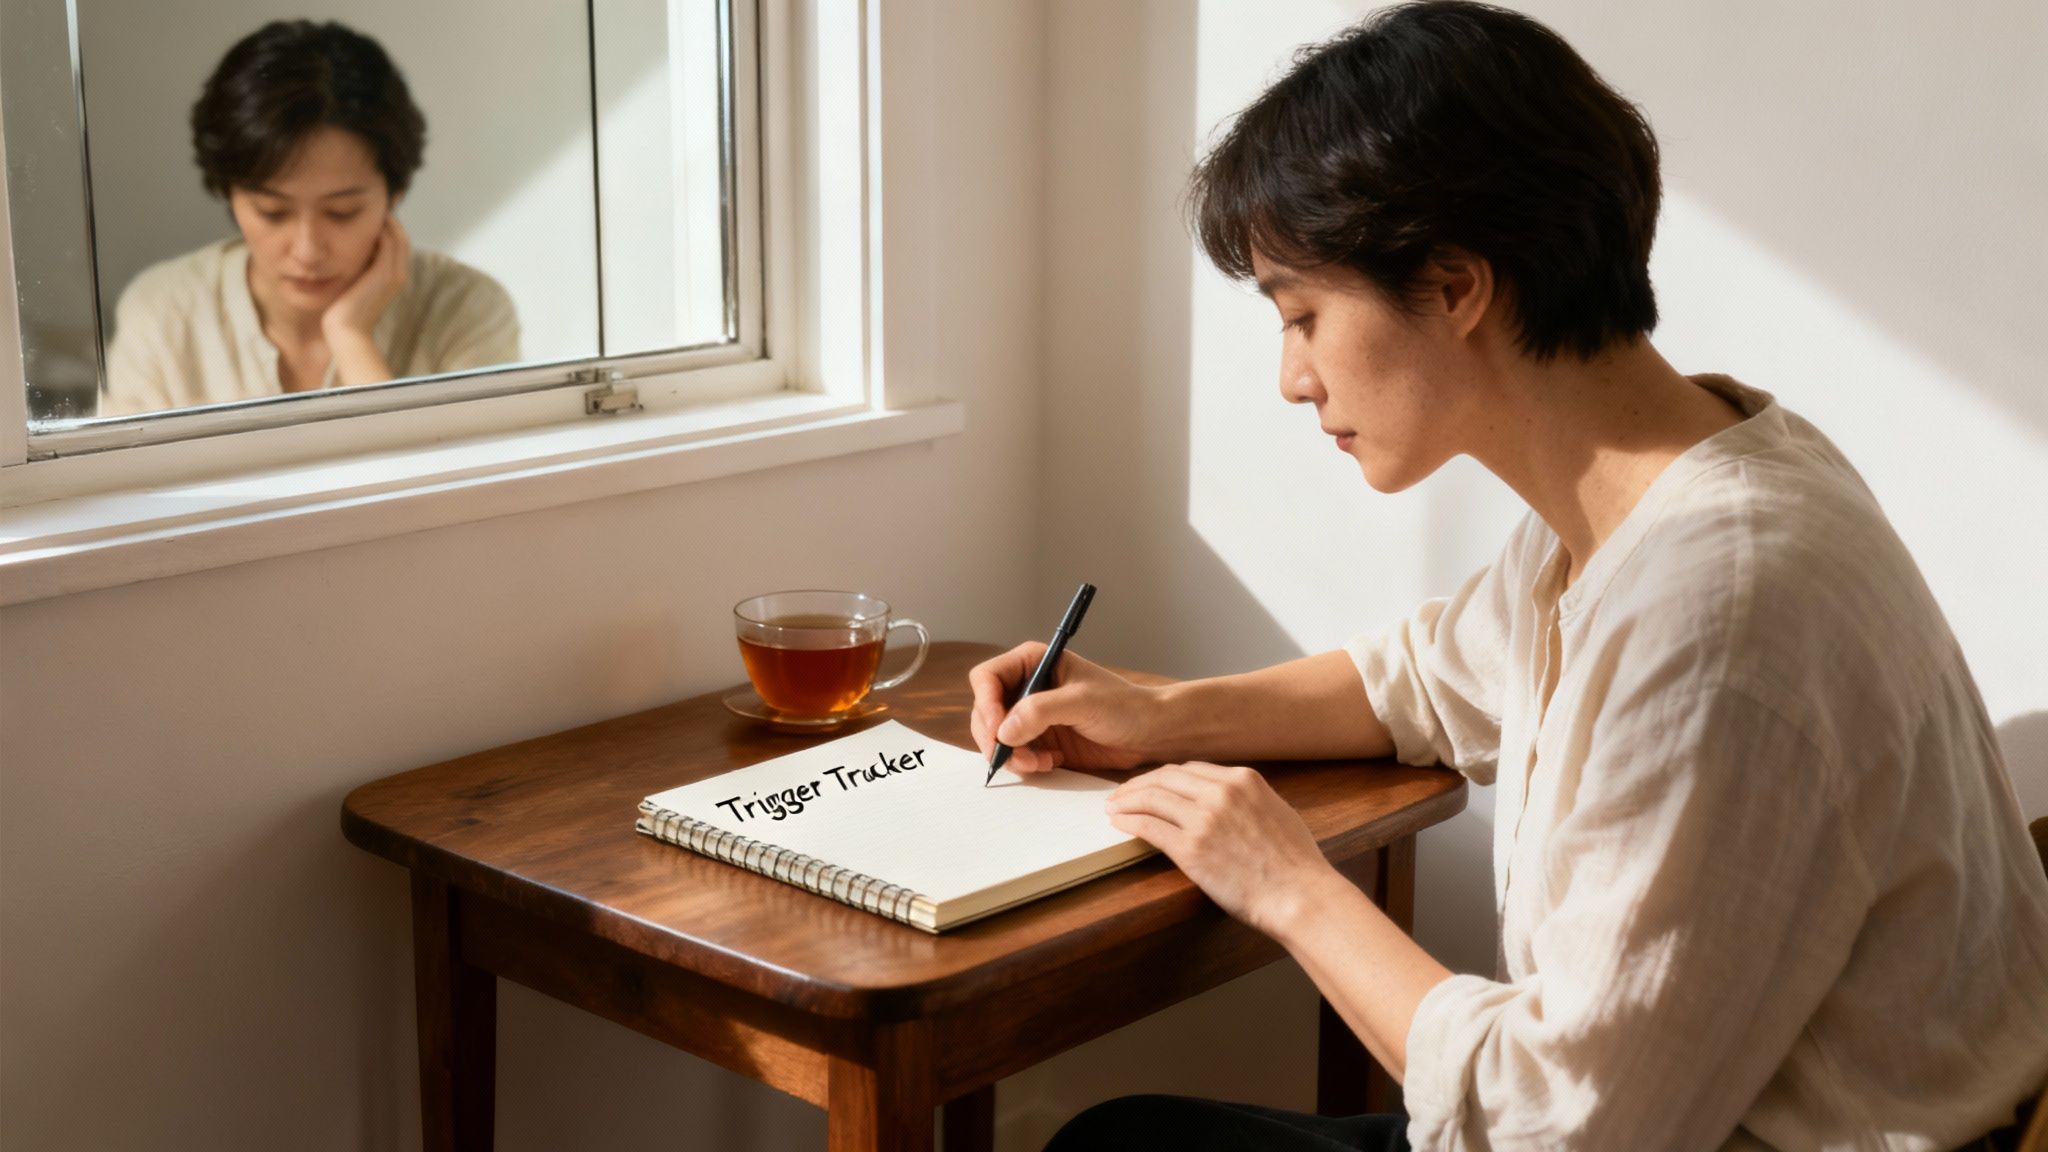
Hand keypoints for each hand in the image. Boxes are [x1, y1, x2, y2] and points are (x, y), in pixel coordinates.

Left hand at [322, 215, 409, 343]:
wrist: (346, 331)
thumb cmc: (344, 311)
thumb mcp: (353, 284)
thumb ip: (356, 267)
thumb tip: (345, 249)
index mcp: (393, 277)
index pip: (396, 244)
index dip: (388, 226)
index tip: (372, 211)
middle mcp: (399, 274)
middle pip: (401, 237)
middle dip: (390, 218)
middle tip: (376, 200)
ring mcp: (394, 274)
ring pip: (397, 236)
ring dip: (386, 218)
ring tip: (372, 203)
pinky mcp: (385, 273)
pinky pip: (389, 242)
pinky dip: (382, 227)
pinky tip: (368, 216)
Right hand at [968, 643, 1158, 772]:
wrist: (1148, 732)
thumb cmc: (1123, 705)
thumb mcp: (1081, 702)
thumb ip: (1040, 712)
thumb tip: (1003, 731)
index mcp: (1032, 662)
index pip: (987, 678)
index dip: (986, 704)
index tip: (1000, 731)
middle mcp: (1026, 686)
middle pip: (984, 711)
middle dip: (995, 737)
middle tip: (1014, 757)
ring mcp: (1030, 714)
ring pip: (995, 736)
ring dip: (1010, 755)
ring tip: (1038, 762)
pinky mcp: (1038, 739)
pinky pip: (1013, 754)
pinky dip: (1024, 763)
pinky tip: (1051, 762)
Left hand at [1105, 761, 1337, 937]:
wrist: (1299, 895)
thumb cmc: (1294, 863)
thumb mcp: (1276, 811)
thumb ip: (1247, 799)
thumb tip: (1224, 800)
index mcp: (1243, 779)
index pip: (1190, 769)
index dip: (1164, 777)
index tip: (1151, 784)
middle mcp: (1221, 792)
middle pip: (1165, 778)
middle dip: (1139, 784)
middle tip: (1121, 793)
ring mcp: (1204, 819)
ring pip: (1151, 797)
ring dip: (1126, 800)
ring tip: (1113, 806)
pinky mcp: (1191, 848)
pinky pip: (1149, 826)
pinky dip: (1129, 821)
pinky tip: (1118, 823)